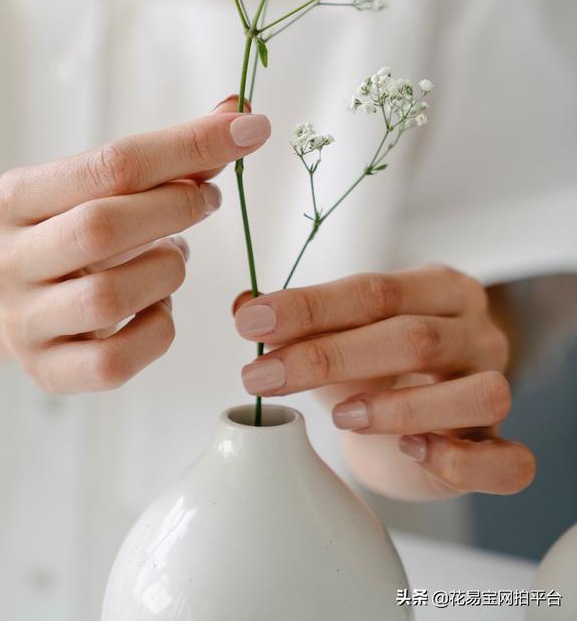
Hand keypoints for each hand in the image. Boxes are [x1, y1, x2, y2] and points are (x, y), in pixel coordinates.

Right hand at [0, 98, 269, 392]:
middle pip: (102, 227)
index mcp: (14, 199)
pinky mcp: (46, 371)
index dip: (187, 146)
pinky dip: (157, 328)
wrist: (4, 299)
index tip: (247, 130)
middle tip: (208, 200)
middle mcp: (6, 260)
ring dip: (167, 271)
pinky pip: (115, 361)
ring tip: (174, 255)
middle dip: (176, 207)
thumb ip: (168, 155)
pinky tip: (159, 305)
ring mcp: (23, 322)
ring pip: (109, 298)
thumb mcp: (97, 187)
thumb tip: (239, 115)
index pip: (109, 163)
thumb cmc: (67, 230)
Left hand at [234, 265, 534, 497]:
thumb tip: (241, 303)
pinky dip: (461, 458)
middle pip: (413, 337)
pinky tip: (411, 451)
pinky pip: (507, 460)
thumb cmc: (378, 368)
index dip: (310, 307)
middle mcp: (477, 331)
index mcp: (438, 288)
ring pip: (474, 394)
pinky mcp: (500, 448)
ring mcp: (497, 387)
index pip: (374, 290)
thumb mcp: (336, 335)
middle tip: (261, 376)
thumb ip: (293, 320)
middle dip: (328, 356)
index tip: (251, 324)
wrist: (417, 424)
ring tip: (340, 417)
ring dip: (400, 407)